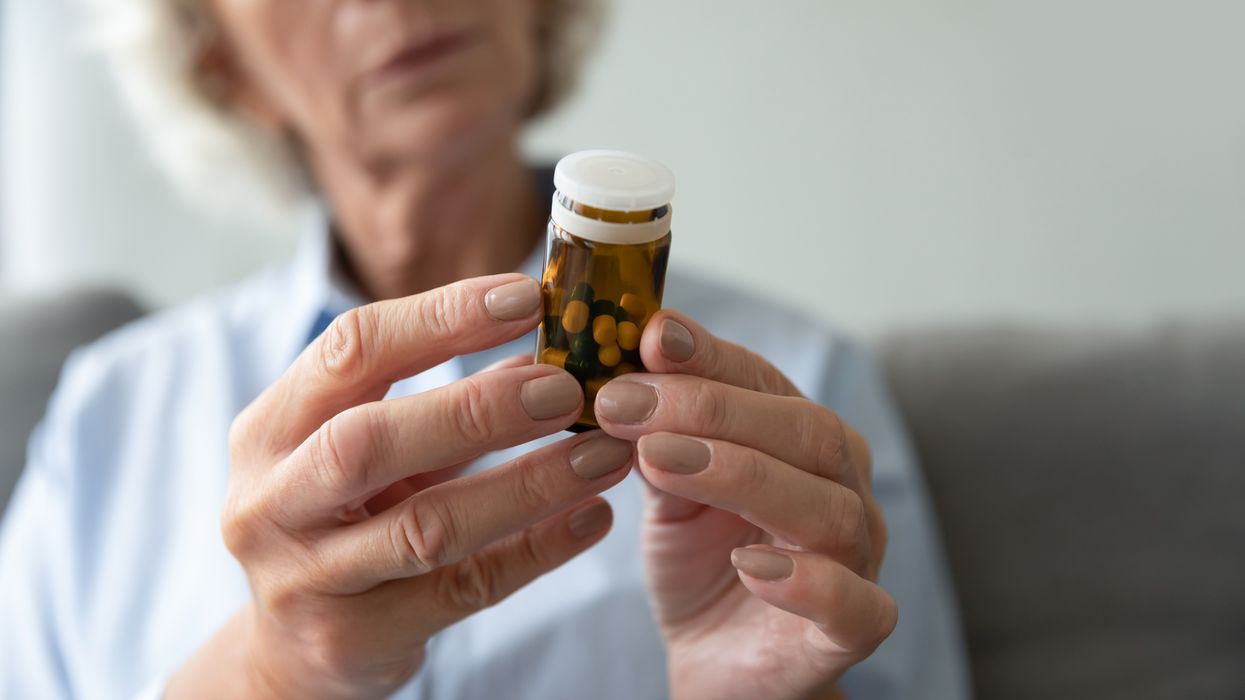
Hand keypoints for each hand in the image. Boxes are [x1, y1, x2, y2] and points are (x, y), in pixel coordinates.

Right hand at [167, 274, 632, 698]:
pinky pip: (463, 590)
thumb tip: (547, 348)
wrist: (291, 651)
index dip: (442, 317)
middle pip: (369, 440)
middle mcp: (270, 501)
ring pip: (426, 527)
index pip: (350, 350)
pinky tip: (592, 519)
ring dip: (528, 484)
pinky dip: (537, 550)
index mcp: (269, 430)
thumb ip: (441, 401)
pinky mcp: (354, 640)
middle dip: (478, 408)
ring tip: (606, 454)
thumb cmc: (340, 520)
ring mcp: (306, 579)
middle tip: (570, 389)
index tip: (530, 298)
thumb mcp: (367, 451)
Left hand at [594, 310, 894, 699]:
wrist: (717, 660)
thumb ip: (658, 436)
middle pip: (808, 433)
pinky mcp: (852, 631)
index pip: (766, 381)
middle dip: (712, 410)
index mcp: (801, 441)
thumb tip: (625, 379)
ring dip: (740, 476)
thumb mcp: (667, 488)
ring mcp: (857, 560)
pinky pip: (855, 605)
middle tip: (627, 403)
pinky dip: (808, 582)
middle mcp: (841, 488)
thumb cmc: (702, 561)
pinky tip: (747, 566)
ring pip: (829, 509)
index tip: (650, 335)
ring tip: (660, 461)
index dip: (710, 356)